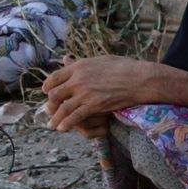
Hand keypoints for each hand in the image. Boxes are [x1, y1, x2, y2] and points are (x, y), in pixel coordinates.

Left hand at [42, 56, 157, 136]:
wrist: (140, 79)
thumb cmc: (126, 67)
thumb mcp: (100, 60)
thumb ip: (82, 62)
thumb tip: (67, 59)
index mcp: (79, 67)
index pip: (54, 77)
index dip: (48, 86)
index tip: (47, 92)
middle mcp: (78, 80)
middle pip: (54, 94)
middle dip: (50, 104)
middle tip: (50, 111)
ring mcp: (85, 93)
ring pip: (62, 108)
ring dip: (55, 118)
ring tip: (51, 126)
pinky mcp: (94, 105)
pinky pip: (75, 116)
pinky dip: (66, 123)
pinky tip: (62, 129)